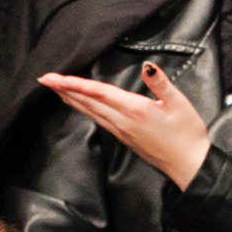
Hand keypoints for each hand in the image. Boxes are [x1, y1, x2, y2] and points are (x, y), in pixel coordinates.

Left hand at [38, 62, 210, 191]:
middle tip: (44, 78)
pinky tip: (78, 104)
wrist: (188, 165)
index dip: (75, 84)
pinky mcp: (123, 137)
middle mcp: (122, 122)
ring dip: (70, 98)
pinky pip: (98, 119)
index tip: (56, 78)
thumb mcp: (179, 103)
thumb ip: (161, 83)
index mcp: (134, 111)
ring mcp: (121, 131)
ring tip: (55, 88)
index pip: (98, 93)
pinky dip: (83, 108)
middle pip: (87, 102)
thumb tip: (147, 66)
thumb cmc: (186, 134)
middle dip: (64, 90)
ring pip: (89, 112)